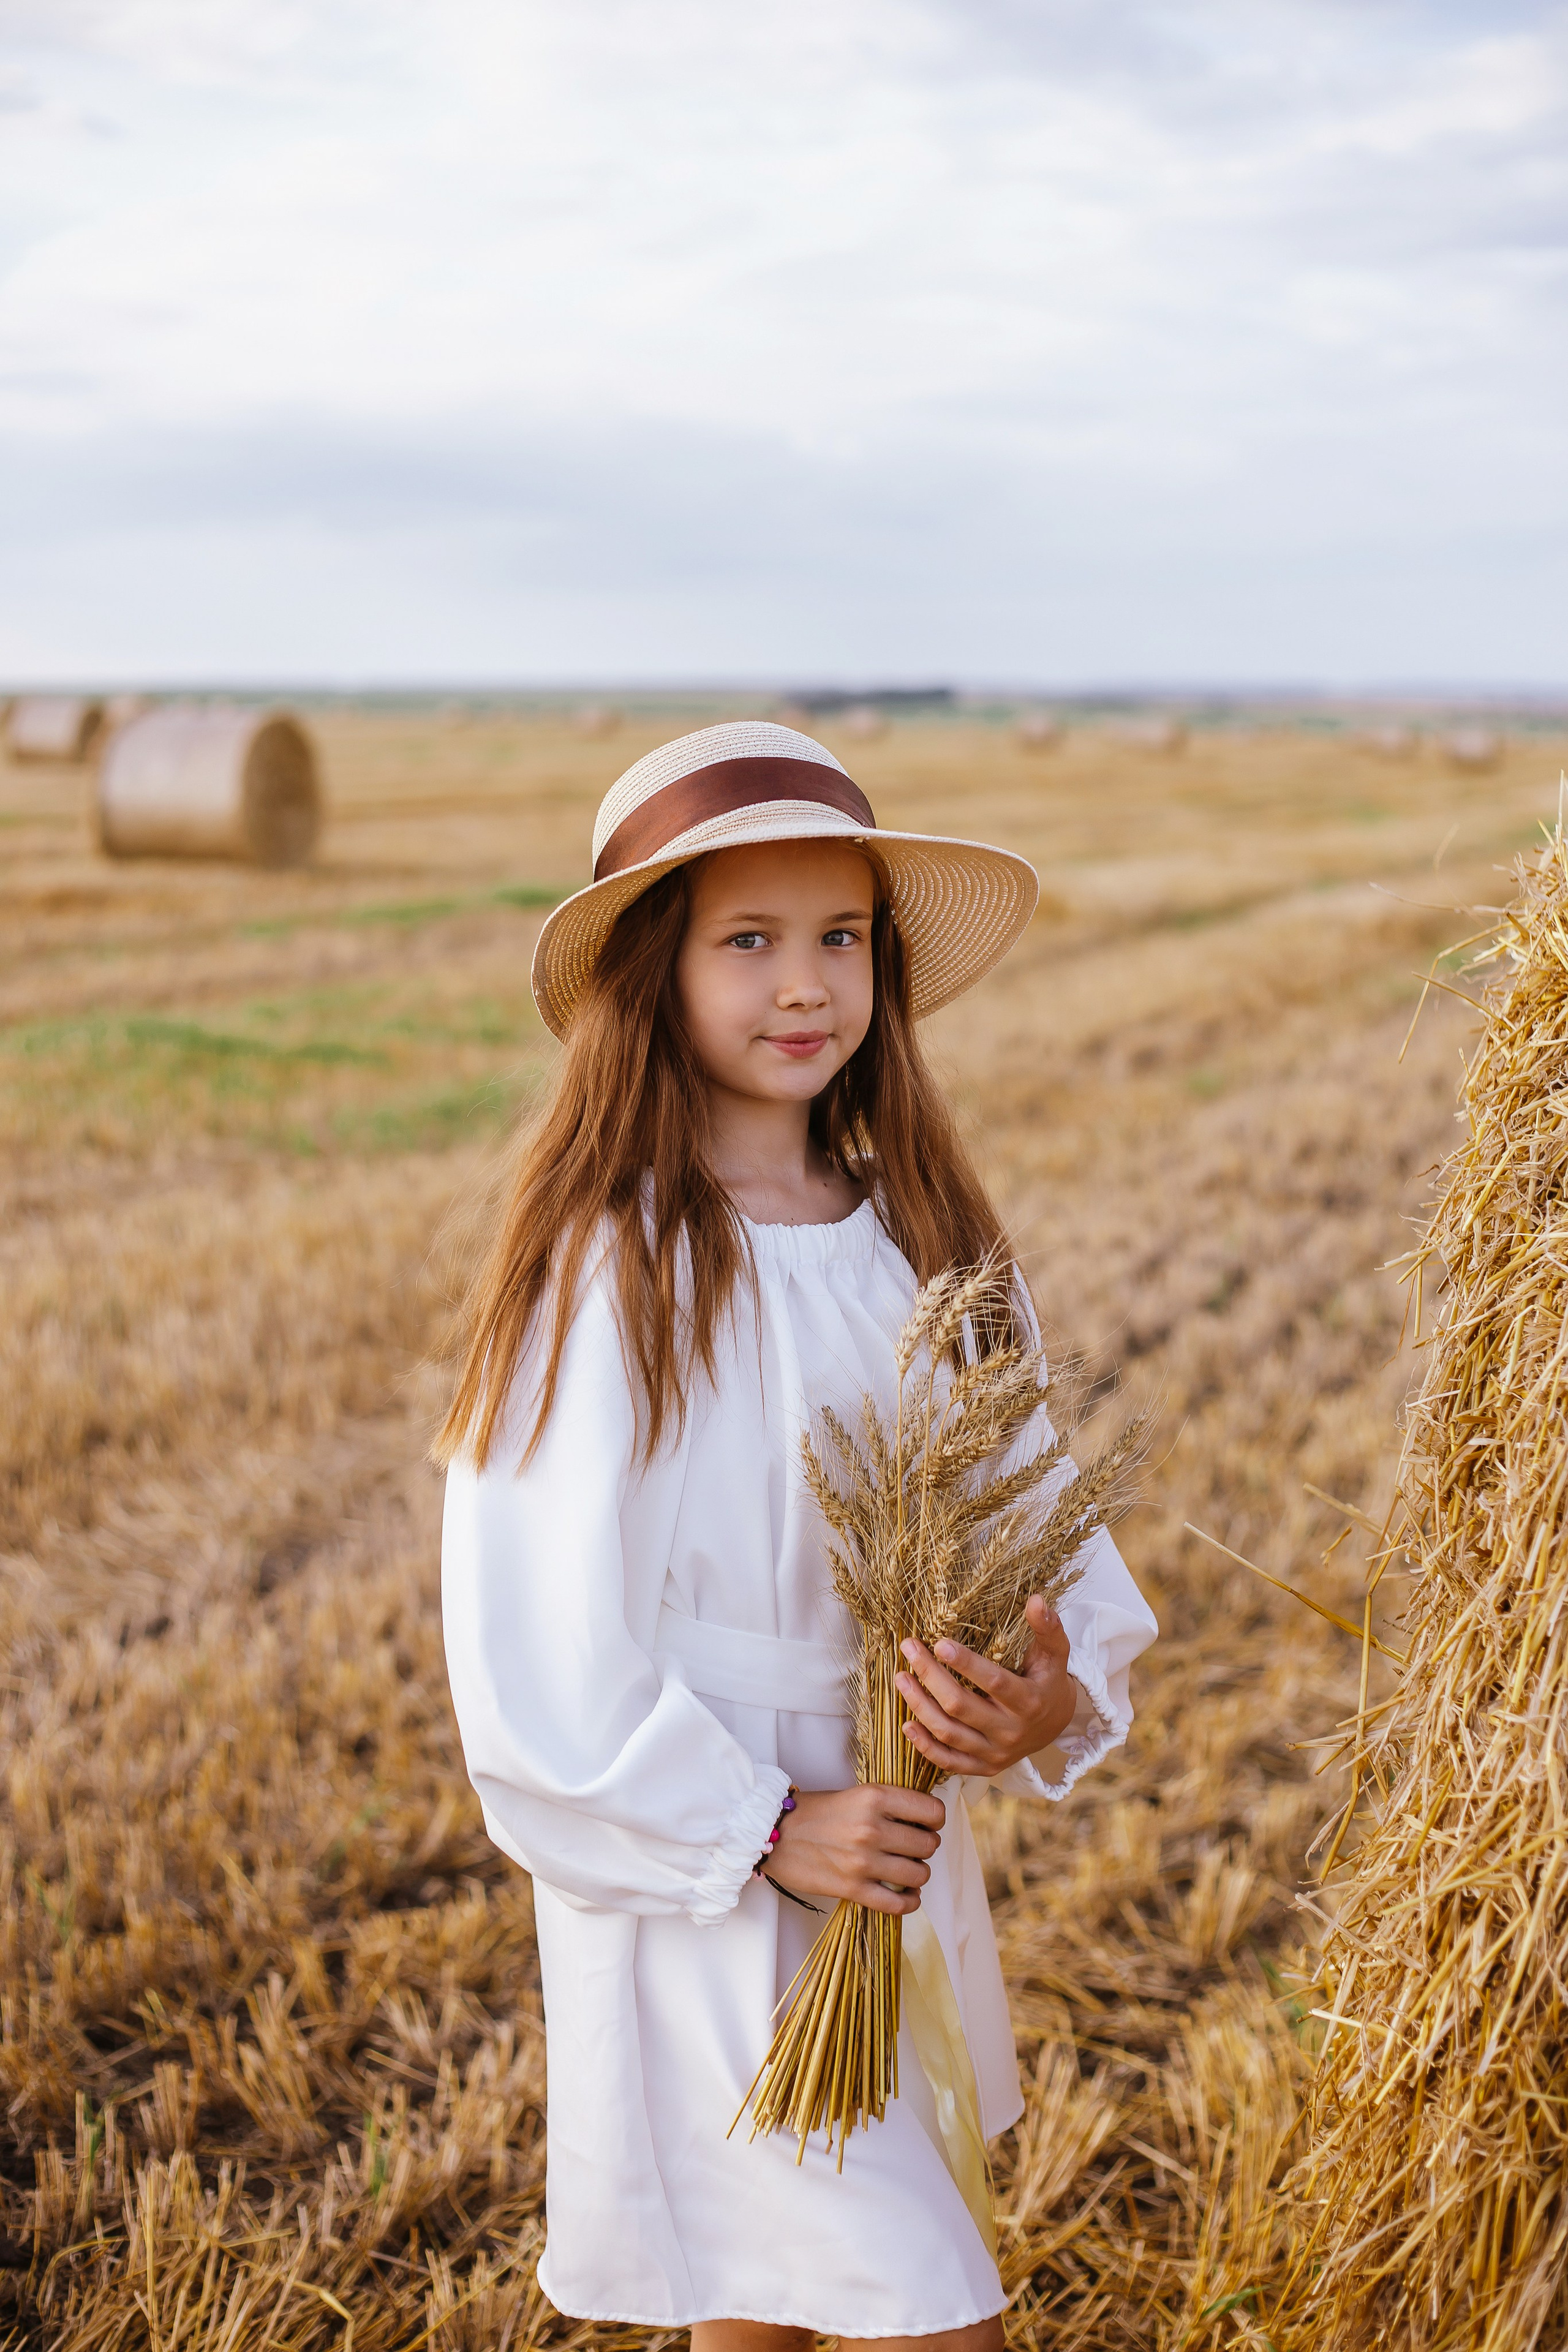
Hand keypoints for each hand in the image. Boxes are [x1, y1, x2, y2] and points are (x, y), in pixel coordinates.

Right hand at [765, 1783, 945, 1914]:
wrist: (773, 1833)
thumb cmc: (814, 1812)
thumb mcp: (855, 1795)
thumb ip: (889, 1805)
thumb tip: (925, 1822)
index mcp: (875, 1797)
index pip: (932, 1812)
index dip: (934, 1820)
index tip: (926, 1824)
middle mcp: (872, 1828)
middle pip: (928, 1844)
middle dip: (925, 1847)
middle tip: (912, 1847)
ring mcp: (863, 1861)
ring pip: (919, 1874)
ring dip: (917, 1874)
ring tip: (905, 1869)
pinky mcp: (852, 1889)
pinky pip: (898, 1904)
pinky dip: (908, 1901)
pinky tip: (905, 1894)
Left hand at [896, 1594, 1077, 1776]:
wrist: (1056, 1726)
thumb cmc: (1048, 1681)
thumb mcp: (1055, 1654)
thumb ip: (1047, 1628)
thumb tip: (1036, 1599)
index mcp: (1029, 1702)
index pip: (994, 1683)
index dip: (966, 1664)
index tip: (938, 1643)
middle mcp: (1011, 1732)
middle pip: (961, 1707)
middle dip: (931, 1677)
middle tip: (909, 1649)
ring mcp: (996, 1753)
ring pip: (950, 1734)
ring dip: (920, 1707)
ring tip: (900, 1679)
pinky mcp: (983, 1767)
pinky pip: (949, 1762)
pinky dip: (926, 1747)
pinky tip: (907, 1725)